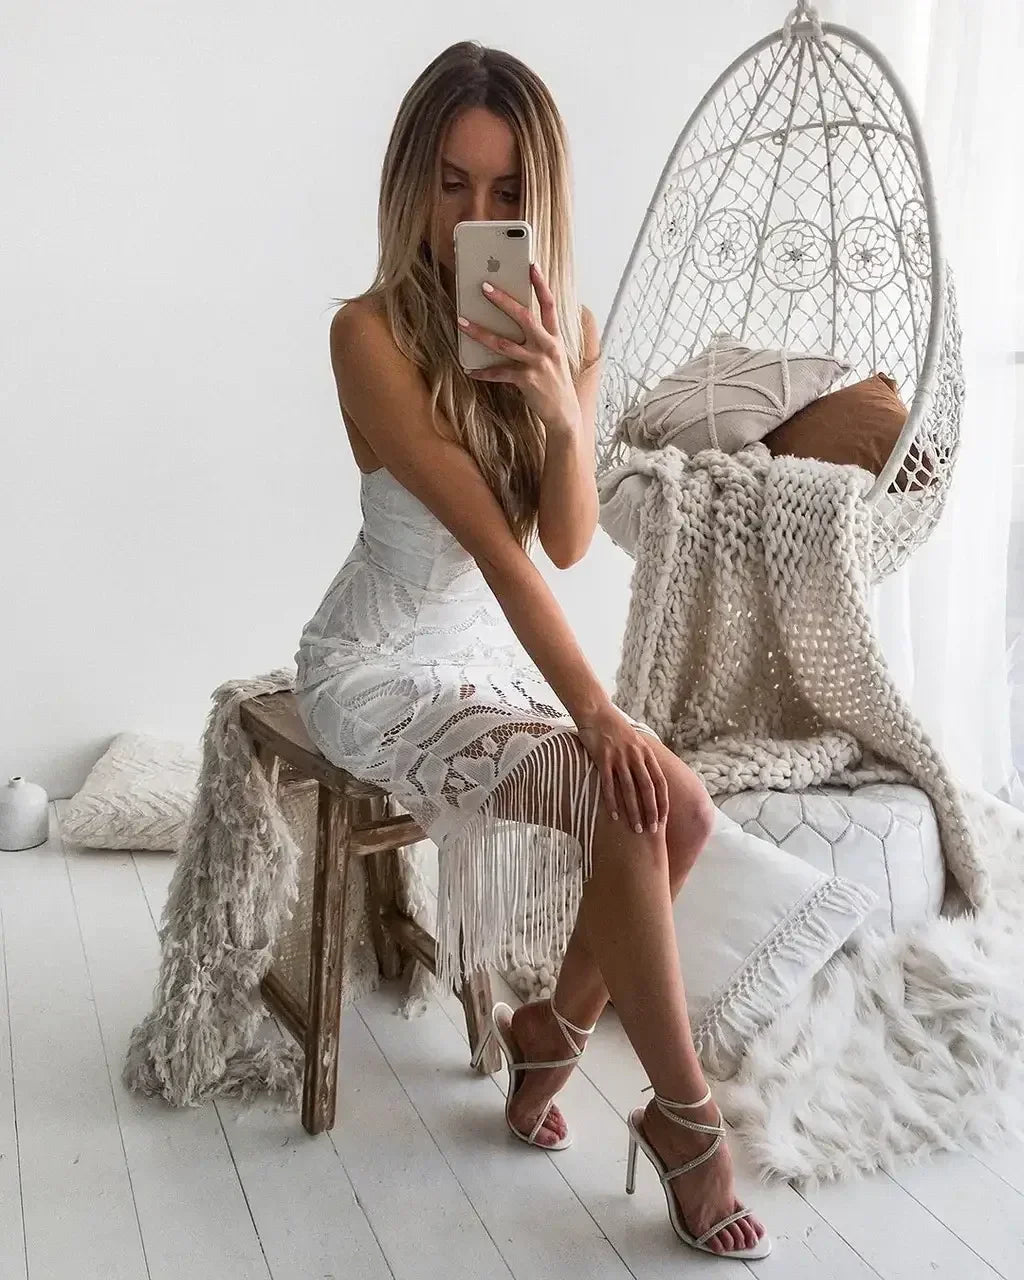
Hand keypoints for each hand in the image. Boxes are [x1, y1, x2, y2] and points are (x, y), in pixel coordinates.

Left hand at [458, 262, 581, 435]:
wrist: (564, 412)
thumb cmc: (555, 381)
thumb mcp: (554, 355)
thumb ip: (540, 338)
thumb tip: (514, 323)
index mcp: (555, 337)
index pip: (549, 304)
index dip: (540, 284)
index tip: (531, 265)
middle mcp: (547, 346)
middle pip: (523, 317)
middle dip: (502, 300)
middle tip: (484, 286)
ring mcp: (537, 363)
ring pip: (503, 343)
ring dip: (479, 332)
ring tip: (462, 322)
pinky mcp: (526, 380)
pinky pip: (498, 373)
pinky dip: (483, 372)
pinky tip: (470, 370)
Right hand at [574, 703, 668, 834]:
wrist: (596, 712)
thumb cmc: (615, 728)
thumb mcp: (636, 741)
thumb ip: (643, 758)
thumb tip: (650, 778)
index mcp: (646, 753)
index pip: (660, 782)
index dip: (663, 802)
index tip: (664, 820)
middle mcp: (635, 756)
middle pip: (647, 789)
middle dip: (651, 812)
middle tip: (652, 831)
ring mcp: (619, 757)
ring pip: (629, 790)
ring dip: (633, 812)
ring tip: (635, 829)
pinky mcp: (602, 758)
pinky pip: (608, 784)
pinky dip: (612, 802)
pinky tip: (614, 816)